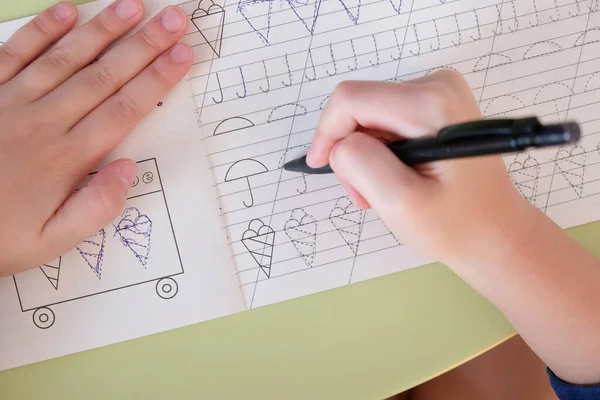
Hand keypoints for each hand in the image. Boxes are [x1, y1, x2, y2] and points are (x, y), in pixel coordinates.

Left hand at [0, 0, 191, 274]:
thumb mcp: (51, 242)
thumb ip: (96, 208)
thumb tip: (128, 167)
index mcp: (67, 158)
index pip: (125, 109)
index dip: (157, 79)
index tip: (183, 54)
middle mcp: (44, 122)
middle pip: (104, 76)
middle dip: (143, 45)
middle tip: (173, 19)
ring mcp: (12, 102)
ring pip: (66, 58)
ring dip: (102, 30)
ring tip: (133, 5)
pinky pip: (16, 54)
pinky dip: (42, 31)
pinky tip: (67, 10)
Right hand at [307, 71, 536, 265]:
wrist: (496, 233)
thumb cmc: (455, 226)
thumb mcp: (401, 203)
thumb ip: (362, 165)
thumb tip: (339, 143)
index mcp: (432, 104)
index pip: (352, 99)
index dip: (327, 132)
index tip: (321, 166)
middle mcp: (437, 85)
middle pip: (360, 107)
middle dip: (351, 151)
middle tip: (364, 194)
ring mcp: (438, 93)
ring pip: (369, 116)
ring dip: (365, 156)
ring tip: (381, 193)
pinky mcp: (435, 104)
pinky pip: (385, 121)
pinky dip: (379, 152)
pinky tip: (394, 178)